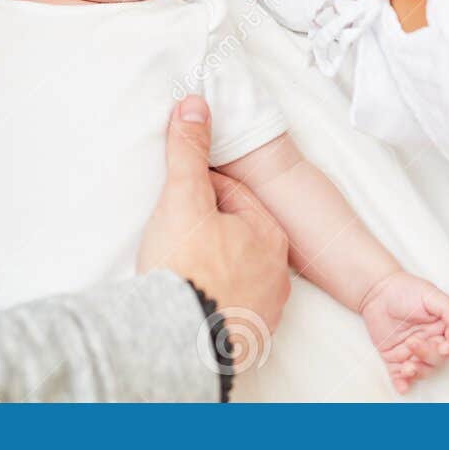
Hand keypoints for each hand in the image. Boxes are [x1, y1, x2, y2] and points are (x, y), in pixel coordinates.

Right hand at [137, 96, 291, 372]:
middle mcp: (276, 276)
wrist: (175, 344)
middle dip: (207, 227)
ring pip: (235, 273)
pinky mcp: (243, 341)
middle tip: (173, 229)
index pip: (234, 195)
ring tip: (177, 265)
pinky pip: (228, 308)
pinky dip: (211, 300)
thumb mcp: (183, 198)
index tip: (176, 196)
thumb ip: (188, 151)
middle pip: (235, 234)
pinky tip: (188, 299)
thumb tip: (194, 105)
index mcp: (269, 236)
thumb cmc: (186, 269)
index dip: (200, 189)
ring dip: (211, 266)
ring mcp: (263, 312)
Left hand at [358, 270, 448, 394]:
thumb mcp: (430, 294)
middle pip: (439, 359)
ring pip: (423, 370)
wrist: (376, 291)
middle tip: (412, 342)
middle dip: (427, 354)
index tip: (445, 348)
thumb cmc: (404, 289)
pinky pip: (400, 375)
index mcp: (443, 327)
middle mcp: (431, 341)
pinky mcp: (395, 358)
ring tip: (406, 366)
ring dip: (417, 372)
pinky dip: (402, 383)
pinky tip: (401, 386)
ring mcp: (413, 352)